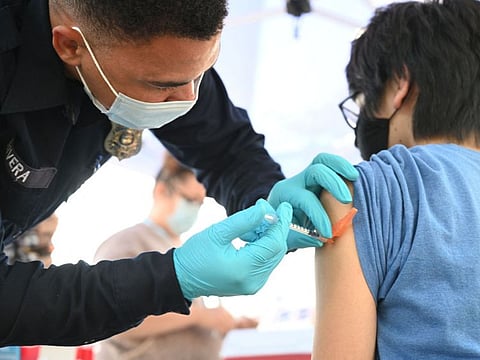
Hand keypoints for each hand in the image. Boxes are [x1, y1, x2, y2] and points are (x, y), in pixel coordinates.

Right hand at [173, 199, 291, 299]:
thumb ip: (245, 220)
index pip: (274, 243)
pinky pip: (265, 263)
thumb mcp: (219, 232)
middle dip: (276, 229)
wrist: (182, 277)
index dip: (281, 223)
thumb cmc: (196, 253)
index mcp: (245, 269)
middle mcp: (254, 281)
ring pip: (273, 257)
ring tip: (255, 222)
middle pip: (277, 251)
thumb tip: (267, 209)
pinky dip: (263, 247)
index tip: (284, 205)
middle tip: (269, 210)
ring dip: (269, 237)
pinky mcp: (251, 285)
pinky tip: (252, 236)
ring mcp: (254, 285)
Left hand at [268, 153, 357, 248]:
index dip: (319, 216)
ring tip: (355, 177)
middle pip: (315, 171)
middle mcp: (295, 182)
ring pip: (323, 160)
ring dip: (341, 166)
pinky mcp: (317, 177)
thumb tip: (318, 238)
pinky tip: (354, 179)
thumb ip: (299, 238)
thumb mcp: (284, 238)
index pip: (305, 199)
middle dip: (333, 184)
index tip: (329, 233)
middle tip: (346, 200)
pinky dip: (343, 169)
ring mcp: (307, 176)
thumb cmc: (280, 231)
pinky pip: (330, 165)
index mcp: (285, 194)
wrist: (276, 221)